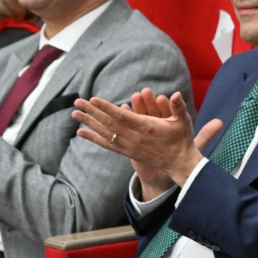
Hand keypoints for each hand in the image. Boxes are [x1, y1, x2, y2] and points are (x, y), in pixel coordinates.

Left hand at [72, 89, 221, 197]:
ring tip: (74, 114)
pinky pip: (107, 145)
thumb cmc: (181, 139)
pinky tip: (81, 133)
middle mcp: (134, 138)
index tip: (92, 99)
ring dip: (89, 123)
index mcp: (146, 128)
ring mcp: (129, 146)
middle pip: (108, 124)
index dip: (106, 107)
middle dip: (91, 112)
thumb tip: (176, 93)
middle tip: (76, 102)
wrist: (179, 164)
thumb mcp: (183, 121)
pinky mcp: (128, 152)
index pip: (121, 116)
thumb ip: (178, 106)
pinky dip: (93, 138)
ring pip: (105, 134)